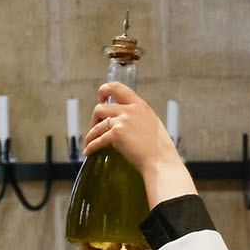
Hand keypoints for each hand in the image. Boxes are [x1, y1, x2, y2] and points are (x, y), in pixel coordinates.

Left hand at [85, 82, 196, 207]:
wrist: (160, 161)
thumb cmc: (159, 148)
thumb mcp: (152, 123)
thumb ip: (138, 116)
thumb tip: (125, 118)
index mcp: (140, 105)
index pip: (117, 87)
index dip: (105, 91)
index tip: (101, 99)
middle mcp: (130, 110)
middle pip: (101, 107)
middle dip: (94, 118)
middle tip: (95, 127)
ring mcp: (123, 121)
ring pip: (97, 124)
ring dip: (90, 134)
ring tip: (89, 142)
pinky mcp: (116, 134)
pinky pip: (97, 140)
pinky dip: (91, 146)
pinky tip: (88, 151)